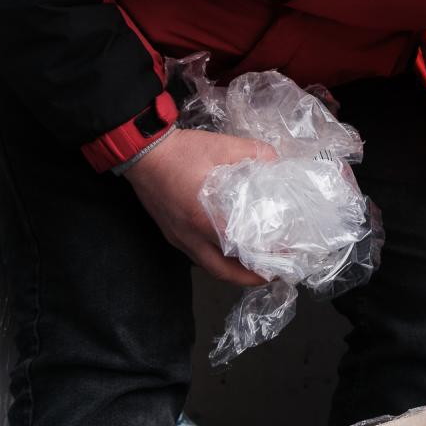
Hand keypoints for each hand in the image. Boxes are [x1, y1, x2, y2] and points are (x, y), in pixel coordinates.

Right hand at [123, 127, 274, 285]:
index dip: (262, 256)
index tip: (284, 255)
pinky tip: (231, 252)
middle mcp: (189, 235)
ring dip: (233, 271)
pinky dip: (217, 260)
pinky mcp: (172, 233)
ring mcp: (178, 237)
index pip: (238, 248)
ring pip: (208, 266)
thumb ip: (254, 152)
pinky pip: (197, 256)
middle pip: (221, 271)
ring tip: (255, 267)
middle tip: (272, 274)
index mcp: (203, 217)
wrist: (142, 152)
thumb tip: (276, 160)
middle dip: (249, 279)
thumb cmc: (180, 151)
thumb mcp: (222, 146)